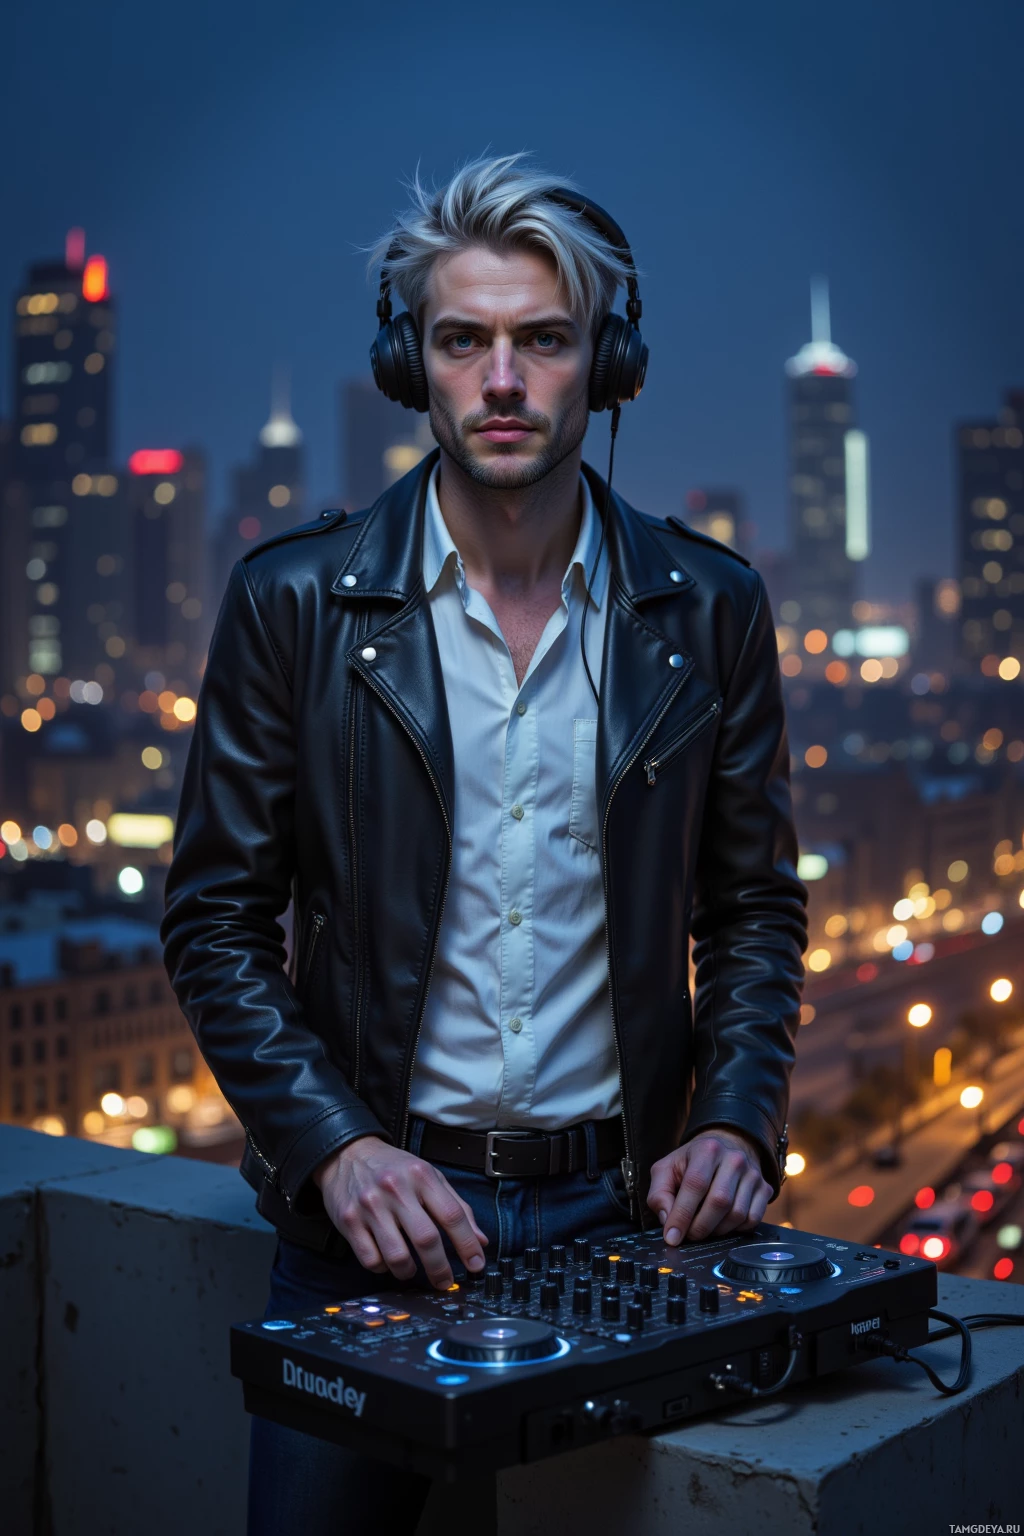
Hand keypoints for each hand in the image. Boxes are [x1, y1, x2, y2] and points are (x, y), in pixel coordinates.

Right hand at [313, 1136, 487, 1288]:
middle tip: (445, 1281)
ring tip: (412, 1269)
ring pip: (397, 1256)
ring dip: (408, 1272)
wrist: (348, 1153)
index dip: (467, 1244)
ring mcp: (370, 1206)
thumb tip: (480, 1241)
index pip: (452, 1214)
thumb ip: (457, 1207)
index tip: (476, 1265)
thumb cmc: (394, 1169)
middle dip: (440, 1268)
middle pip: (426, 1239)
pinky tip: (387, 1260)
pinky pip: (370, 1259)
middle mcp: (395, 1189)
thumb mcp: (429, 1176)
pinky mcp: (348, 1221)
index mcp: (421, 1176)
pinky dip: (383, 1268)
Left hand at [647, 1126, 771, 1243]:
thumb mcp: (667, 1169)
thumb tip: (667, 1221)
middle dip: (700, 1226)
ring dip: (717, 1230)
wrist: (724, 1149)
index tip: (672, 1236)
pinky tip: (722, 1223)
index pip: (696, 1184)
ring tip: (703, 1227)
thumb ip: (659, 1193)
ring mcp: (753, 1174)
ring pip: (737, 1214)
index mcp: (707, 1149)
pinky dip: (735, 1230)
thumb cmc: (691, 1163)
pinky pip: (752, 1220)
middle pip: (719, 1202)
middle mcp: (734, 1159)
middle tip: (688, 1235)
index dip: (682, 1214)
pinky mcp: (765, 1188)